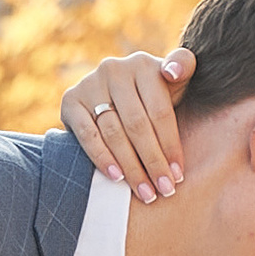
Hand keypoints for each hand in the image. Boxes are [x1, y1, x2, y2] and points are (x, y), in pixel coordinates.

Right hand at [62, 44, 194, 201]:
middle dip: (152, 161)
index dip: (170, 145)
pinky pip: (88, 135)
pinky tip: (116, 177)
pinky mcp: (71, 100)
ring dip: (131, 167)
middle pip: (137, 124)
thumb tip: (173, 72)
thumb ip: (183, 67)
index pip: (159, 111)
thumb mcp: (172, 81)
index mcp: (144, 64)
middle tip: (164, 189)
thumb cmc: (151, 96)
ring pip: (114, 133)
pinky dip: (102, 158)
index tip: (178, 175)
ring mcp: (90, 84)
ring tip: (145, 191)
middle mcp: (115, 69)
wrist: (111, 97)